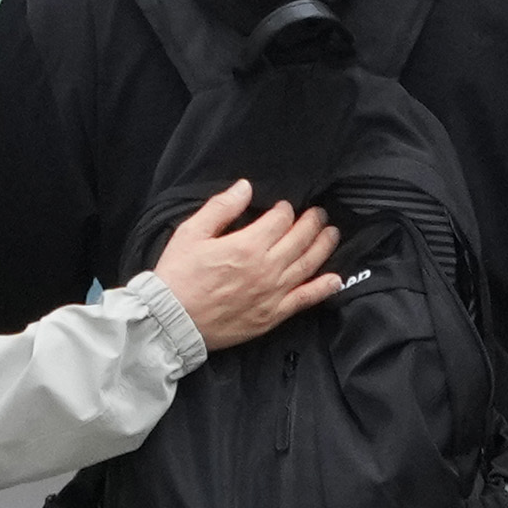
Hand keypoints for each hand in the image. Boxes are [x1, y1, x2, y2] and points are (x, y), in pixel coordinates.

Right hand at [146, 178, 341, 351]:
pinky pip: (306, 299)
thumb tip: (245, 187)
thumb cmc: (179, 275)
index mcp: (247, 245)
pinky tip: (335, 279)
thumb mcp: (192, 233)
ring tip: (332, 234)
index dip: (286, 210)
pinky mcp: (273, 315)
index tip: (285, 208)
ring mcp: (273, 293)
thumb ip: (221, 207)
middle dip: (312, 222)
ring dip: (324, 246)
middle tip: (319, 214)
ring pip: (308, 265)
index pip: (280, 220)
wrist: (172, 321)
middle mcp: (266, 268)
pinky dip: (324, 288)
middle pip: (300, 239)